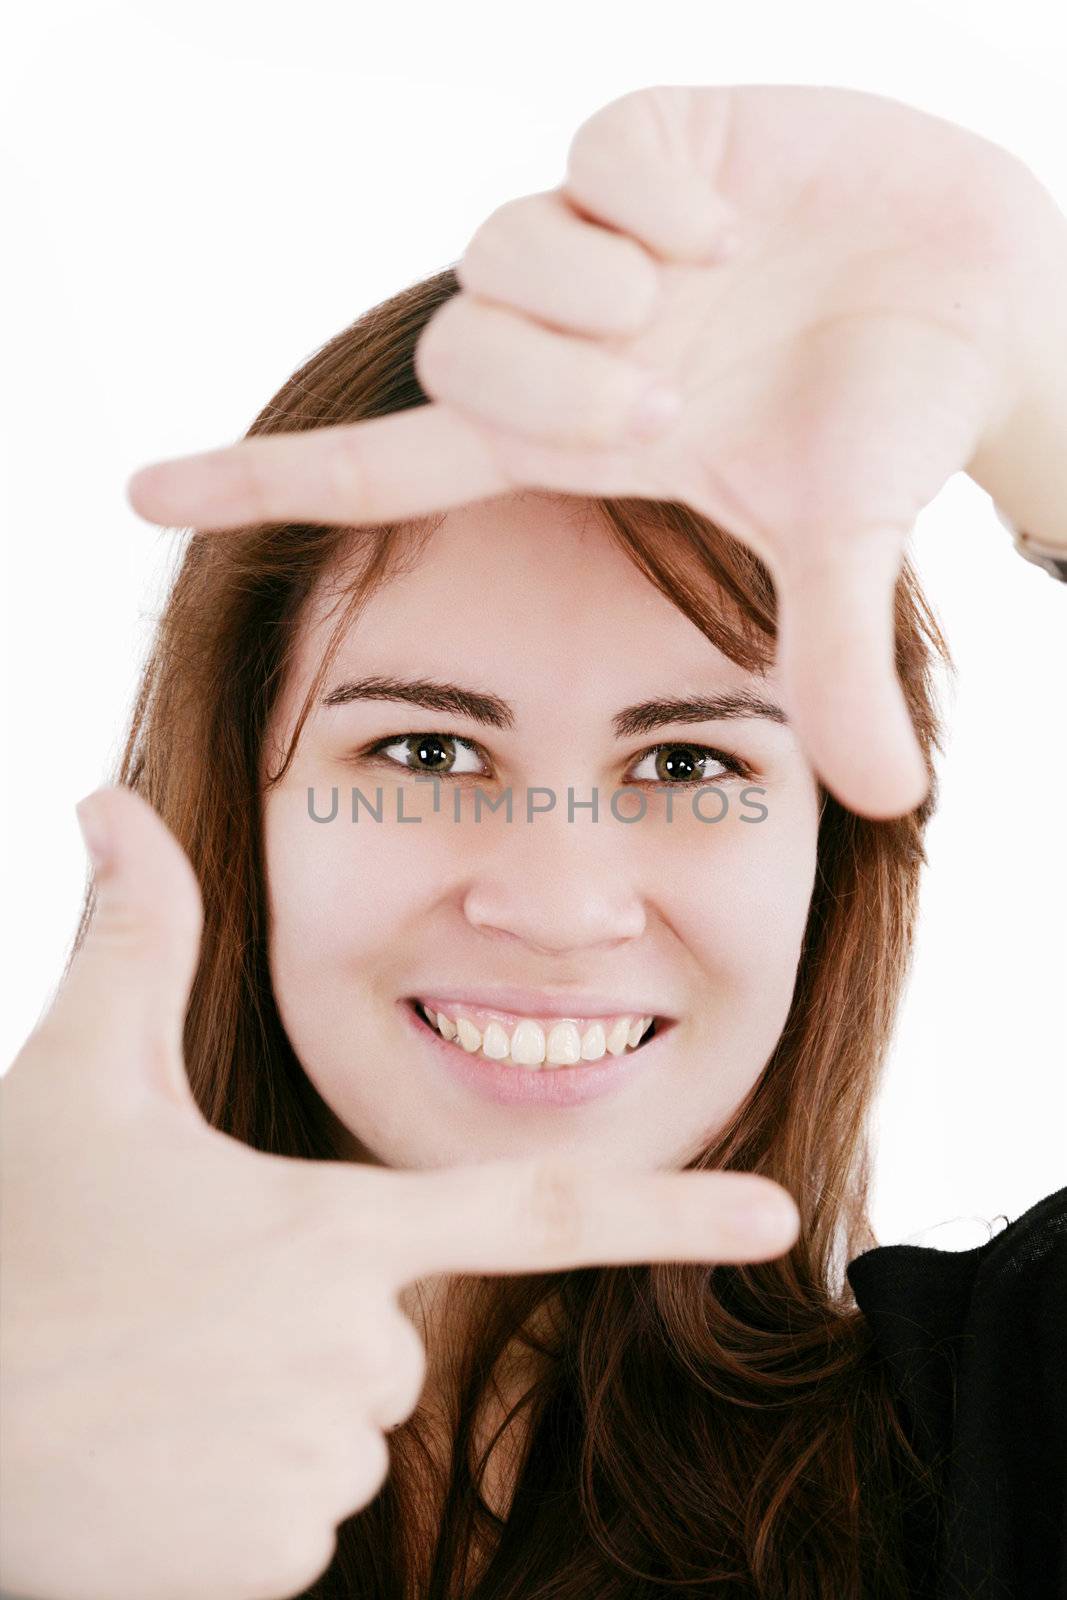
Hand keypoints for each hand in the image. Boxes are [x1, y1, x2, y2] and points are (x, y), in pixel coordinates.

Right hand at [0, 784, 798, 1599]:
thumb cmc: (13, 1241)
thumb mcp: (78, 1078)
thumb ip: (133, 938)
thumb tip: (107, 800)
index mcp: (335, 1229)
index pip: (537, 1210)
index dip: (667, 1211)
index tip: (777, 1219)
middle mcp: (352, 1350)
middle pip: (390, 1328)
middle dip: (311, 1314)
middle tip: (183, 1305)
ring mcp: (314, 1464)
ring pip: (340, 1419)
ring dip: (264, 1397)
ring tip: (156, 1379)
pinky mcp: (270, 1562)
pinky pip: (295, 1510)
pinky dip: (234, 1485)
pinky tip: (150, 1457)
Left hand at [126, 85, 1060, 819]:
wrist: (981, 295)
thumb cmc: (894, 421)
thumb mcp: (847, 549)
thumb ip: (836, 661)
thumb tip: (888, 802)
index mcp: (570, 442)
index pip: (382, 464)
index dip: (264, 481)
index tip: (140, 497)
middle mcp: (565, 341)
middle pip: (452, 357)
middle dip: (558, 391)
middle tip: (671, 406)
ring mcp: (601, 240)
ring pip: (502, 255)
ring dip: (602, 296)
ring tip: (705, 300)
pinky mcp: (651, 139)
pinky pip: (595, 157)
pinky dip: (661, 198)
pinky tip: (733, 224)